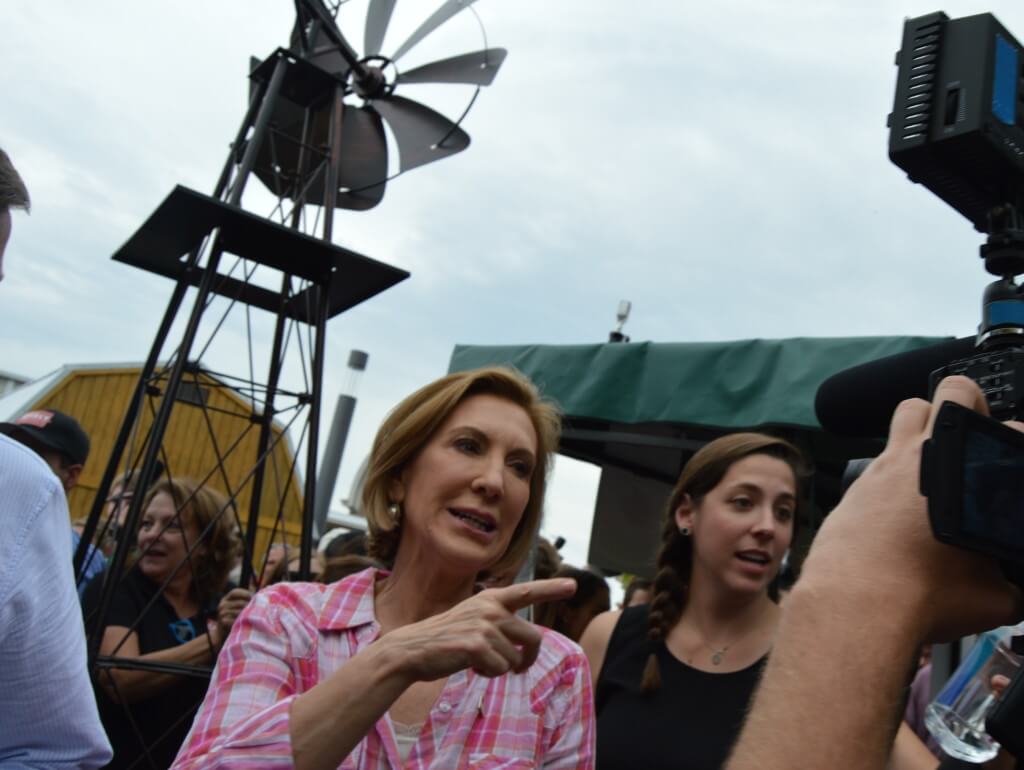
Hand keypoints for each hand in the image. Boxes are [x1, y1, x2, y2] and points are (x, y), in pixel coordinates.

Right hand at [213, 587, 253, 646]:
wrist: (224, 636)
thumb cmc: (235, 620)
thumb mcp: (239, 607)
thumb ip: (247, 599)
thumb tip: (265, 588)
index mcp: (225, 599)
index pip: (234, 592)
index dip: (245, 593)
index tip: (254, 597)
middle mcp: (222, 605)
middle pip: (239, 602)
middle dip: (249, 605)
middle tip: (258, 609)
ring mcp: (221, 613)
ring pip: (239, 611)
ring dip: (247, 614)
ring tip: (254, 617)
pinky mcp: (223, 622)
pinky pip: (236, 619)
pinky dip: (243, 621)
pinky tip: (247, 623)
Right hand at [380, 578, 576, 681]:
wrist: (412, 650)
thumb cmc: (445, 638)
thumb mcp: (473, 619)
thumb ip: (499, 622)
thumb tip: (526, 644)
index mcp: (491, 599)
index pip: (527, 592)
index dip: (552, 589)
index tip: (573, 585)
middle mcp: (491, 609)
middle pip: (533, 638)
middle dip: (529, 658)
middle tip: (518, 668)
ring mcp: (484, 626)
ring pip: (515, 659)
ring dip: (501, 668)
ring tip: (479, 663)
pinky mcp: (477, 646)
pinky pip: (501, 670)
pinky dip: (489, 675)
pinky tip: (471, 668)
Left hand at [801, 375, 1022, 641]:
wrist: (853, 604)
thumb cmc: (922, 596)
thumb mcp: (994, 597)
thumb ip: (1012, 585)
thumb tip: (1015, 590)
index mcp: (959, 468)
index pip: (1009, 429)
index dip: (1018, 441)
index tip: (1017, 457)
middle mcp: (917, 456)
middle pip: (948, 392)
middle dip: (967, 405)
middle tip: (975, 436)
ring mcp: (880, 468)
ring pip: (904, 419)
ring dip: (924, 432)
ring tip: (938, 465)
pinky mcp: (852, 489)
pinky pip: (877, 466)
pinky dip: (893, 477)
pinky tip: (900, 509)